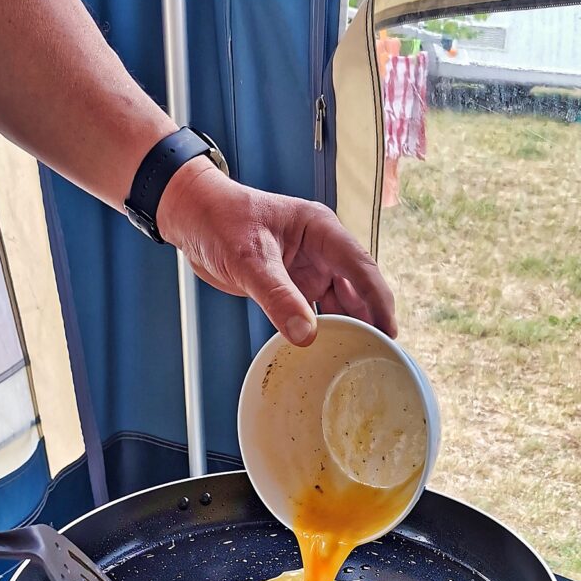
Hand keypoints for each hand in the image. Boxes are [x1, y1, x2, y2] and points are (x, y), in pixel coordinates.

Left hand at [157, 160, 396, 346]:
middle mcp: (321, 251)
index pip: (361, 267)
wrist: (192, 218)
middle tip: (381, 357)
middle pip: (357, 290)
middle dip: (370, 321)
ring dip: (348, 330)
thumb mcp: (249, 258)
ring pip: (339, 305)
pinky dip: (322, 333)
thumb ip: (277, 296)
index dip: (378, 301)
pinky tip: (328, 355)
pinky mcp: (293, 287)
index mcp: (321, 231)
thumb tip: (307, 334)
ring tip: (360, 362)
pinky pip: (315, 313)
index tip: (389, 332)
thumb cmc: (220, 220)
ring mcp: (308, 270)